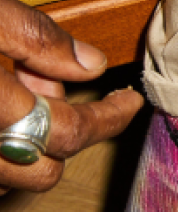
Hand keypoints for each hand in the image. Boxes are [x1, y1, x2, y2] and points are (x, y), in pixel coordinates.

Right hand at [0, 0, 143, 194]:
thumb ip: (35, 37)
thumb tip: (92, 64)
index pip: (68, 132)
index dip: (110, 116)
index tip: (131, 99)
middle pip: (42, 171)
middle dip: (69, 134)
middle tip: (69, 89)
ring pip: (11, 174)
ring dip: (32, 141)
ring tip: (25, 86)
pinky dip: (7, 141)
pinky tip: (4, 98)